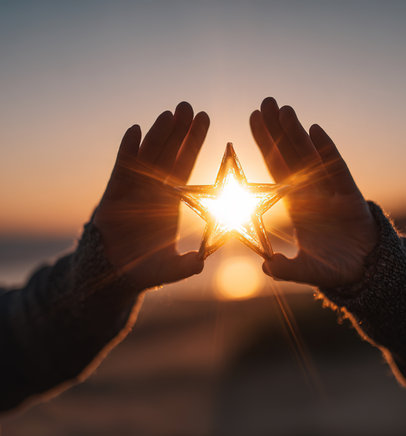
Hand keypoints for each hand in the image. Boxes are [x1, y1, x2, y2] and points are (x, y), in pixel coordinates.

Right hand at [93, 102, 208, 289]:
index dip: (194, 142)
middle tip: (188, 106)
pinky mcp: (113, 193)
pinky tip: (135, 130)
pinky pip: (122, 167)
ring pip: (147, 155)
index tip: (205, 118)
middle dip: (178, 131)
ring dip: (157, 134)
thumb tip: (200, 264)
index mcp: (171, 199)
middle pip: (168, 153)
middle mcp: (154, 189)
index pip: (185, 164)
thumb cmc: (146, 268)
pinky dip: (127, 149)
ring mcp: (134, 188)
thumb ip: (184, 267)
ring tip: (168, 114)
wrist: (116, 272)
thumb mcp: (169, 269)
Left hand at [251, 98, 376, 287]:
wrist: (363, 269)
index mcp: (296, 203)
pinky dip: (327, 150)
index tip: (252, 120)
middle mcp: (311, 192)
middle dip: (277, 130)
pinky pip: (338, 169)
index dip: (265, 145)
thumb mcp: (306, 270)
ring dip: (297, 133)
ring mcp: (331, 191)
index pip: (276, 168)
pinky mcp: (351, 196)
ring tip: (282, 109)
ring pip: (312, 156)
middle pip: (291, 154)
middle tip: (264, 102)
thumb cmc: (331, 267)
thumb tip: (265, 267)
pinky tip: (316, 130)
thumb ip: (287, 269)